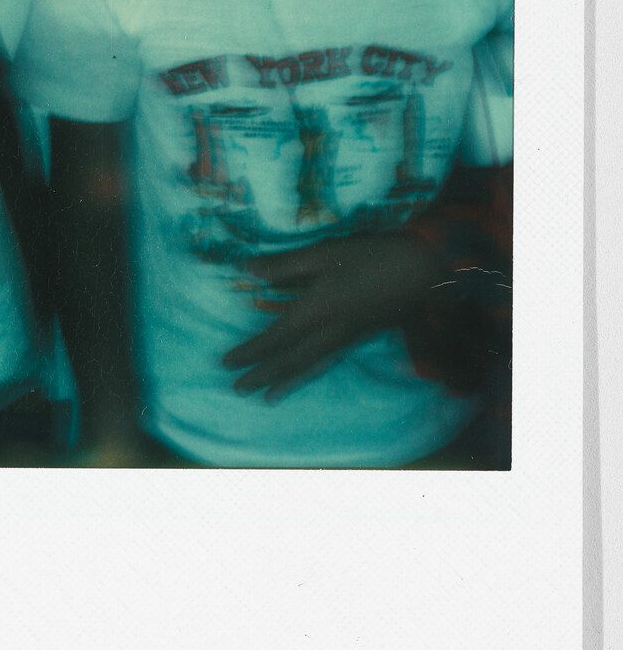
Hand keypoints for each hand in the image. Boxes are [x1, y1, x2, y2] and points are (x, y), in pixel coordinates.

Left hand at [222, 233, 445, 399]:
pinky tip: (308, 371)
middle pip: (289, 360)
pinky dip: (310, 371)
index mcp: (314, 312)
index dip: (249, 352)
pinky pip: (327, 360)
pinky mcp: (361, 335)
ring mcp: (347, 337)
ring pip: (310, 365)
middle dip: (263, 375)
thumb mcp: (323, 253)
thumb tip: (247, 270)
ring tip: (268, 396)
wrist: (424, 270)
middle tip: (238, 389)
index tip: (226, 364)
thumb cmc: (371, 256)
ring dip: (286, 380)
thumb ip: (284, 265)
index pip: (273, 340)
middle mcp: (328, 332)